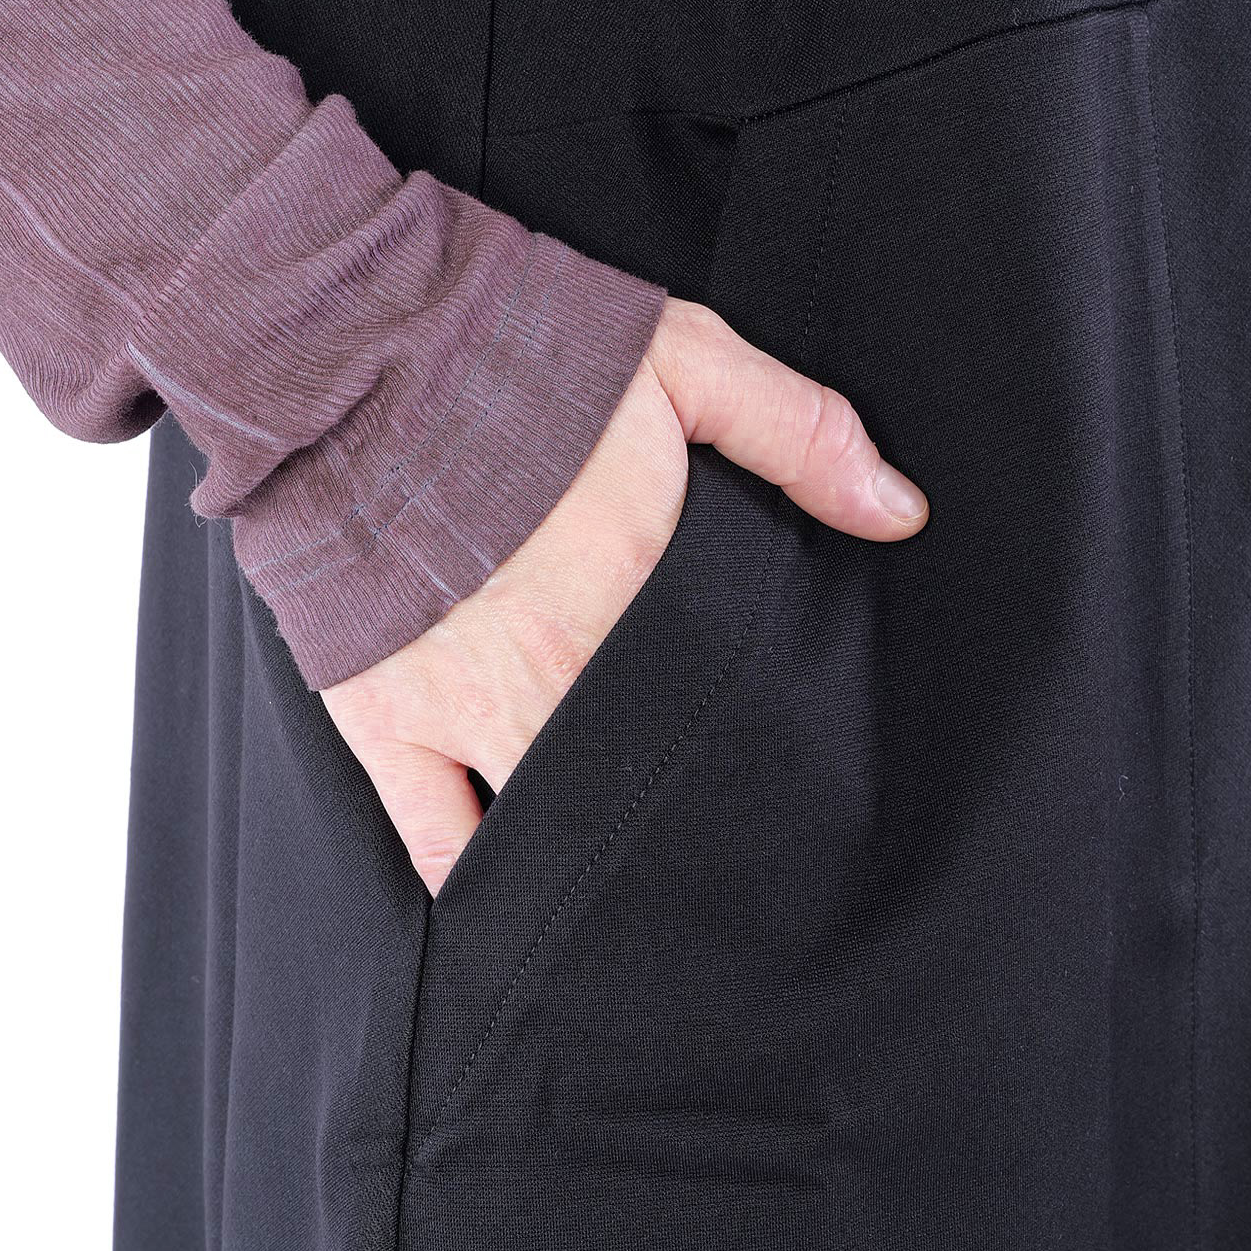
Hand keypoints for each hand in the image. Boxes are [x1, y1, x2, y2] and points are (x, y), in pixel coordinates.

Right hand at [321, 297, 927, 894]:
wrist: (350, 349)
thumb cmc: (510, 351)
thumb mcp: (684, 360)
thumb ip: (800, 434)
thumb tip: (900, 511)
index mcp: (635, 606)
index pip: (719, 726)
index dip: (755, 771)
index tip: (785, 798)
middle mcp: (556, 683)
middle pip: (637, 799)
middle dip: (678, 834)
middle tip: (714, 860)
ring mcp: (463, 715)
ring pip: (546, 839)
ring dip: (587, 862)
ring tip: (631, 898)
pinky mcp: (383, 721)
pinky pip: (432, 840)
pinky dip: (475, 880)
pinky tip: (513, 902)